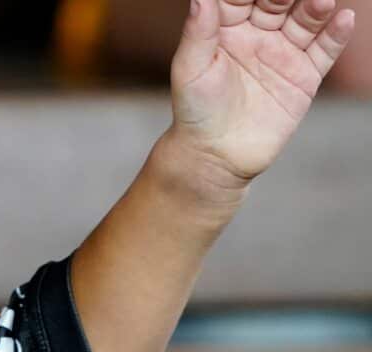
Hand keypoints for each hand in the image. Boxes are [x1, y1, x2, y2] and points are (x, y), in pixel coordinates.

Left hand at [169, 0, 356, 183]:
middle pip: (277, 2)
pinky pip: (323, 51)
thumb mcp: (190, 69)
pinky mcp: (303, 76)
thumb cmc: (195, 112)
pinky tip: (343, 19)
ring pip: (304, 22)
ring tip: (322, 0)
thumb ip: (197, 32)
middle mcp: (256, 36)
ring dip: (314, 8)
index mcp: (225, 29)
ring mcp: (282, 54)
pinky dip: (335, 35)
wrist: (216, 155)